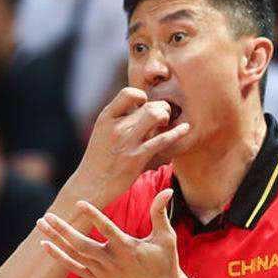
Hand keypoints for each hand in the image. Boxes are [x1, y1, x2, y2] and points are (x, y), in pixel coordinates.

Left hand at [37, 188, 202, 277]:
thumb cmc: (165, 263)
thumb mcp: (166, 237)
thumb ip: (160, 213)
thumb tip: (168, 189)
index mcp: (128, 249)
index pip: (107, 230)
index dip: (94, 216)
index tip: (79, 203)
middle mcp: (112, 262)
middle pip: (82, 245)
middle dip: (63, 230)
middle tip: (47, 215)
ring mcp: (103, 273)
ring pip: (74, 255)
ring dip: (56, 240)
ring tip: (41, 224)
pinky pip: (74, 268)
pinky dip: (59, 257)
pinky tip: (45, 245)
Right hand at [71, 88, 191, 207]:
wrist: (91, 185)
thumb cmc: (99, 160)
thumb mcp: (102, 133)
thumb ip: (118, 119)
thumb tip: (140, 107)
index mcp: (105, 118)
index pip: (128, 93)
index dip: (141, 95)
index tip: (144, 106)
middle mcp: (116, 127)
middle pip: (148, 104)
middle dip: (161, 108)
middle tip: (163, 118)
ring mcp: (126, 142)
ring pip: (155, 115)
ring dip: (165, 117)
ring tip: (165, 125)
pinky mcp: (136, 158)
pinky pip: (162, 140)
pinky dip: (177, 133)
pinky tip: (186, 129)